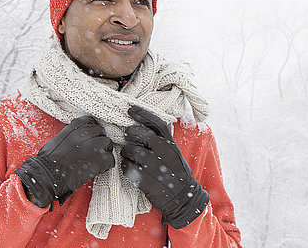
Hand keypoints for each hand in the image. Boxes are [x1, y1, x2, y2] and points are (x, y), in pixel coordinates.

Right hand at [15, 116, 114, 208]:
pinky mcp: (100, 160)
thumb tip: (84, 133)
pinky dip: (106, 164)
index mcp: (75, 127)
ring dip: (104, 151)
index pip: (91, 122)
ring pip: (108, 143)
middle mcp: (85, 134)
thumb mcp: (59, 138)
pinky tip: (98, 168)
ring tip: (95, 160)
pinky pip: (110, 159)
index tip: (87, 139)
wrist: (46, 176)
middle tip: (92, 152)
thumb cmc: (49, 160)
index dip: (91, 131)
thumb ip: (73, 133)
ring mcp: (94, 146)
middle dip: (98, 141)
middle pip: (101, 132)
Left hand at [121, 106, 209, 228]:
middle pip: (140, 133)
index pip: (156, 122)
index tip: (130, 109)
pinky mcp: (144, 179)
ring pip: (130, 150)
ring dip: (125, 152)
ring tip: (128, 155)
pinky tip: (129, 168)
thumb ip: (162, 141)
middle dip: (130, 133)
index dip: (142, 113)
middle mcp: (162, 151)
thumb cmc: (177, 173)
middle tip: (126, 135)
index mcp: (170, 143)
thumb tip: (143, 129)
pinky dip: (125, 166)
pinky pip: (126, 167)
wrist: (182, 197)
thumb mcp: (175, 153)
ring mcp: (153, 165)